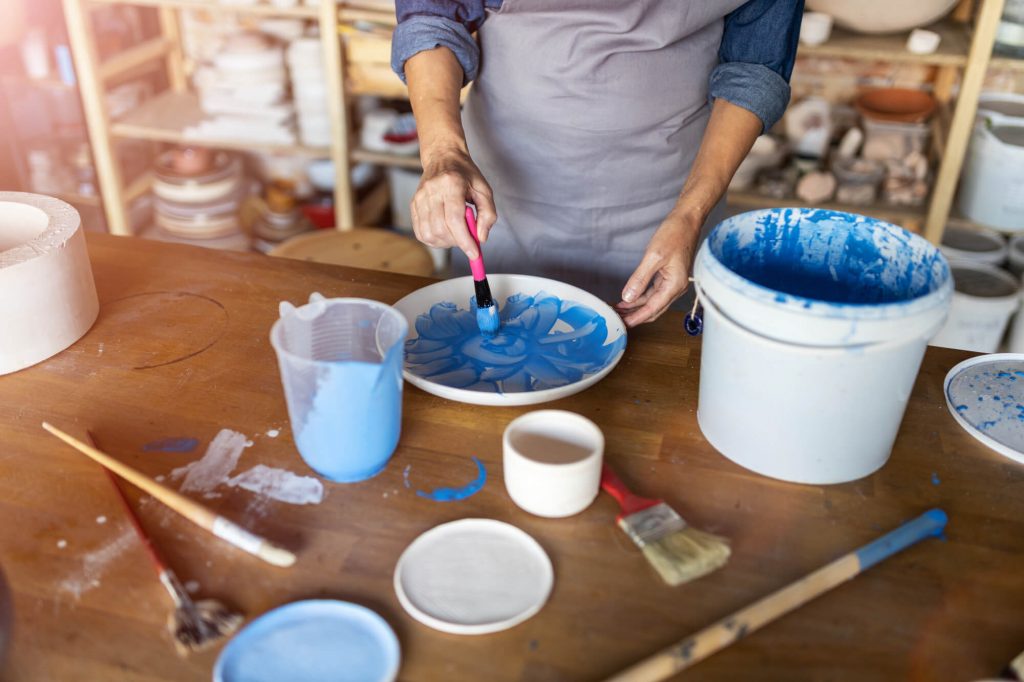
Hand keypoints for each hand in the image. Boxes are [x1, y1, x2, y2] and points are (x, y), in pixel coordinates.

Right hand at [411, 146, 496, 259]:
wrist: (443, 158)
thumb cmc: (466, 175)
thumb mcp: (484, 190)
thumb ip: (487, 215)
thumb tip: (480, 239)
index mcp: (451, 183)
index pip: (455, 219)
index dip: (465, 240)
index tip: (474, 253)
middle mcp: (432, 190)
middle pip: (441, 229)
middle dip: (457, 242)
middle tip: (467, 239)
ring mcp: (419, 198)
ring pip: (429, 234)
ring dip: (445, 242)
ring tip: (456, 233)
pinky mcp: (413, 205)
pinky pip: (421, 232)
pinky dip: (434, 240)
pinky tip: (444, 233)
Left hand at [615, 210, 701, 326]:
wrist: (687, 221)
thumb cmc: (674, 234)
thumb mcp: (654, 256)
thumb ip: (640, 279)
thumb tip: (628, 297)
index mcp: (674, 285)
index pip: (653, 308)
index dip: (637, 318)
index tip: (623, 325)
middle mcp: (676, 287)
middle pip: (654, 309)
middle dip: (635, 316)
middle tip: (618, 319)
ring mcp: (673, 282)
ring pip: (653, 302)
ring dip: (636, 307)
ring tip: (619, 310)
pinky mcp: (669, 276)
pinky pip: (654, 292)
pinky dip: (641, 297)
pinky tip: (629, 298)